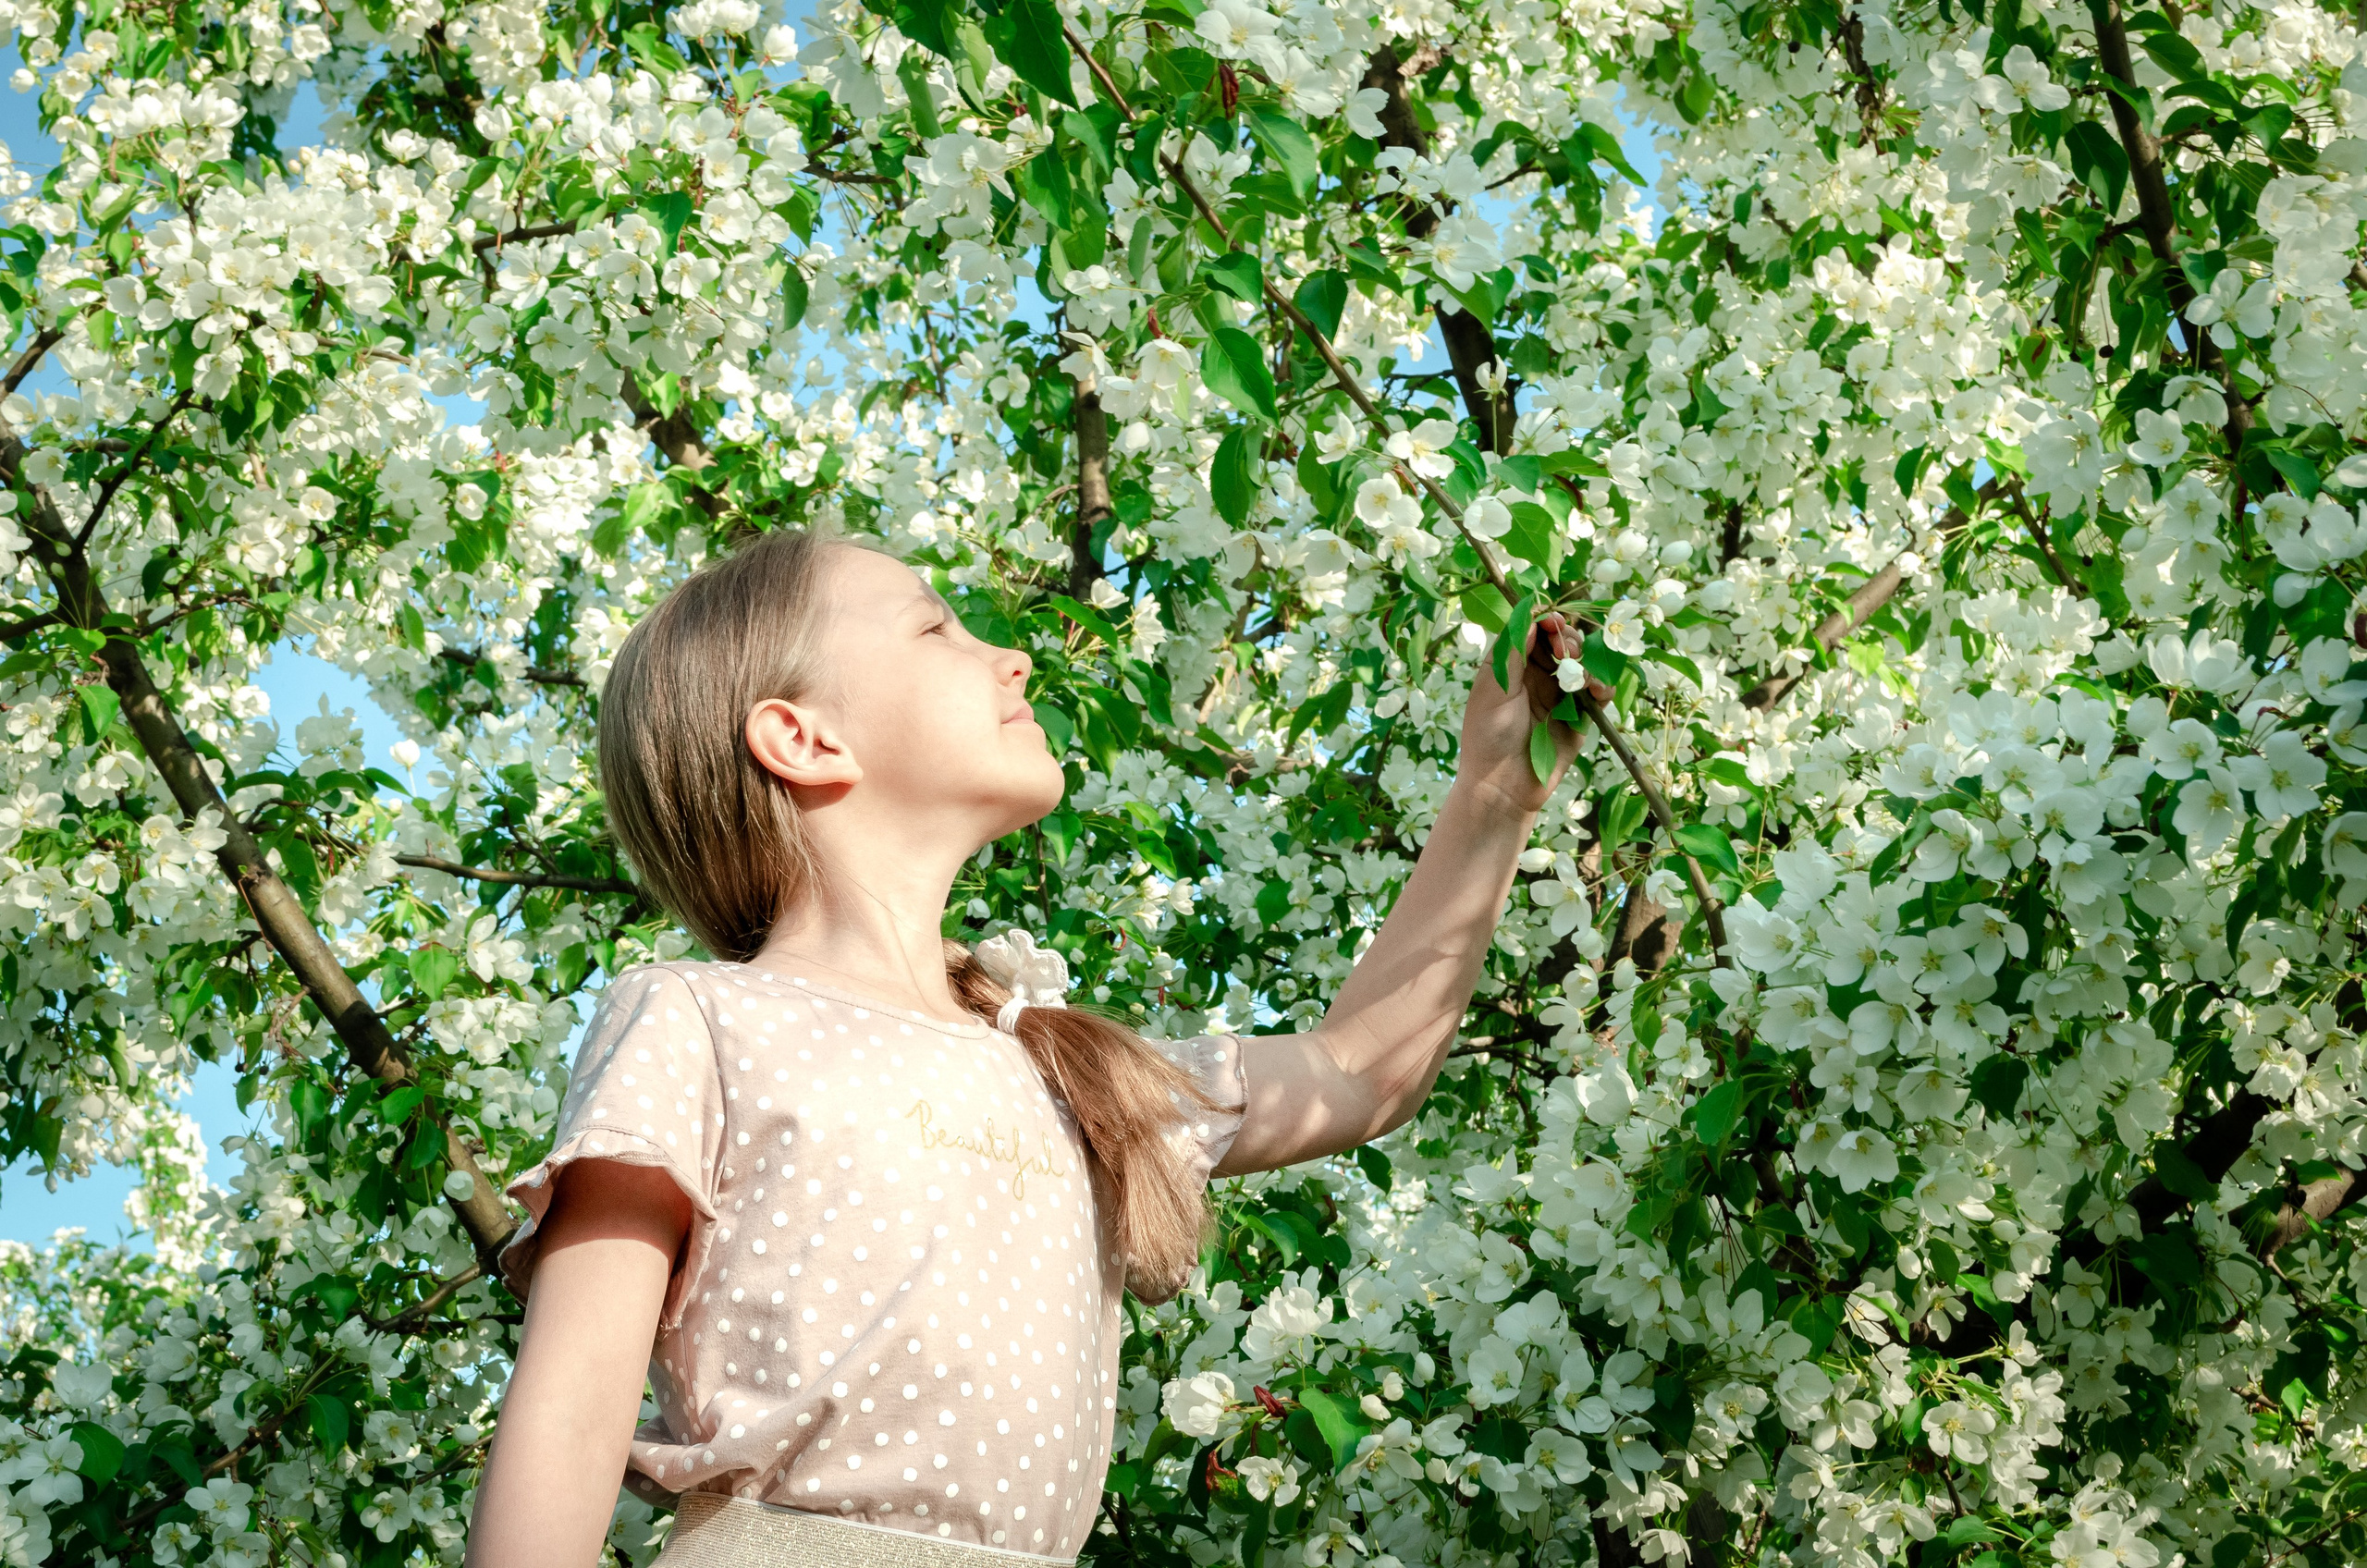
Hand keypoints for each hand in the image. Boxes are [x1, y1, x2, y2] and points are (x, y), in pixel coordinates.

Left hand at [1453, 610, 1584, 816]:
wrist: (1503, 785)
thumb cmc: (1488, 735)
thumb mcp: (1494, 687)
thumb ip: (1514, 651)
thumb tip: (1532, 615)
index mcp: (1512, 665)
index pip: (1534, 630)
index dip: (1546, 622)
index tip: (1553, 624)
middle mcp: (1536, 675)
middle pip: (1562, 641)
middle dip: (1568, 640)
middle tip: (1565, 653)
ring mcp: (1559, 695)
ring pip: (1583, 663)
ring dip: (1586, 661)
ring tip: (1578, 677)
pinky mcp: (1579, 716)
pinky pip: (1599, 692)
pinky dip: (1603, 685)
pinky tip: (1598, 690)